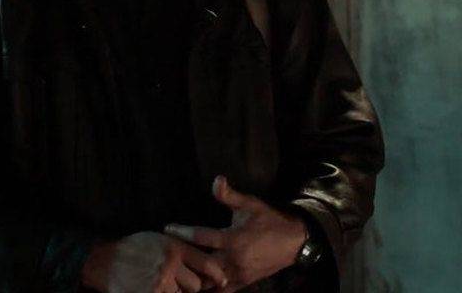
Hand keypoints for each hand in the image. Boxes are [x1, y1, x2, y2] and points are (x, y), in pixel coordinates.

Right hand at [80, 231, 227, 292]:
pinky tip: (153, 288)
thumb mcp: (157, 239)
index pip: (207, 264)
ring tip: (158, 283)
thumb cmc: (132, 249)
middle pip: (196, 285)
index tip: (222, 281)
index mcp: (174, 247)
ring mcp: (161, 282)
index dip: (217, 275)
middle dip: (190, 286)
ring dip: (174, 292)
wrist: (104, 262)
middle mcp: (170, 264)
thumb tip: (203, 263)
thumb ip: (179, 249)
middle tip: (176, 282)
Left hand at [164, 176, 306, 291]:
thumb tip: (216, 179)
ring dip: (195, 277)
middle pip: (201, 264)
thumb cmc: (269, 220)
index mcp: (234, 240)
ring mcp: (239, 275)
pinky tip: (194, 285)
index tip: (166, 228)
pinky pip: (222, 290)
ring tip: (176, 271)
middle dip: (184, 260)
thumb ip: (230, 195)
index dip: (182, 232)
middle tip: (166, 253)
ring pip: (210, 282)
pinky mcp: (244, 283)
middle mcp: (234, 261)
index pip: (201, 237)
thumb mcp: (250, 204)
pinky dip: (209, 288)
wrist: (295, 242)